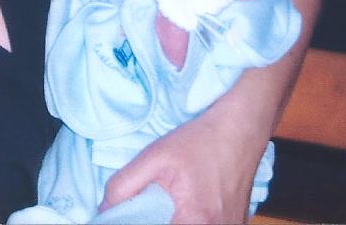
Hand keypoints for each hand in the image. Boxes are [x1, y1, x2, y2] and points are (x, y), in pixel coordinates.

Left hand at [99, 110, 255, 223]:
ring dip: (174, 218)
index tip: (138, 209)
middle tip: (155, 200)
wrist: (240, 130)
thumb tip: (105, 211)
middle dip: (157, 218)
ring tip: (174, 198)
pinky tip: (188, 201)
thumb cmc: (201, 141)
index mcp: (195, 222)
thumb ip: (124, 186)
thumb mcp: (154, 157)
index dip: (140, 221)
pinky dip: (190, 217)